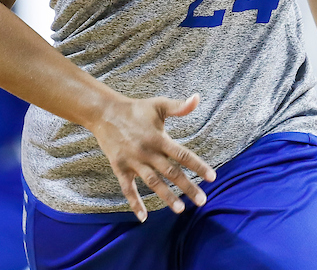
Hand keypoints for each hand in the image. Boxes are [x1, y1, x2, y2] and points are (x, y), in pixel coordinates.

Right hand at [88, 93, 215, 221]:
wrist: (104, 113)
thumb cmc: (135, 109)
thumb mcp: (158, 105)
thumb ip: (179, 106)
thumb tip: (197, 98)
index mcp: (158, 138)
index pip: (182, 154)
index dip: (197, 166)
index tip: (212, 178)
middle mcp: (147, 152)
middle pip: (170, 172)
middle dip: (187, 187)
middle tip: (202, 201)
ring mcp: (132, 161)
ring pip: (152, 182)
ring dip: (166, 196)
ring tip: (180, 209)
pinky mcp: (120, 167)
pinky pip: (127, 188)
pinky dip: (134, 203)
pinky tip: (143, 217)